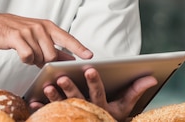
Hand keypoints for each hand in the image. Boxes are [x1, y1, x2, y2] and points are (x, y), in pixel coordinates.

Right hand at [0, 13, 92, 66]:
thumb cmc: (18, 33)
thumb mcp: (38, 38)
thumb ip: (53, 49)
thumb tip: (69, 59)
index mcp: (48, 26)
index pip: (67, 38)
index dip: (79, 48)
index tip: (90, 56)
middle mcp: (41, 27)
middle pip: (53, 55)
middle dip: (45, 61)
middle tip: (35, 56)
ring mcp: (29, 31)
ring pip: (40, 57)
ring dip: (33, 60)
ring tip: (25, 51)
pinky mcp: (17, 37)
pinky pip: (27, 56)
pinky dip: (24, 59)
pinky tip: (20, 52)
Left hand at [33, 68, 157, 121]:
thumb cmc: (112, 115)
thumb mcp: (125, 105)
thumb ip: (136, 90)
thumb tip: (151, 77)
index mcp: (102, 106)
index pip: (98, 92)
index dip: (93, 81)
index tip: (88, 69)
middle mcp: (86, 111)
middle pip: (77, 98)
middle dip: (70, 88)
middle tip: (61, 76)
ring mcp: (73, 116)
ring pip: (62, 106)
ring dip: (54, 96)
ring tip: (46, 85)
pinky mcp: (61, 119)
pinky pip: (49, 113)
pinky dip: (41, 106)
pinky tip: (33, 99)